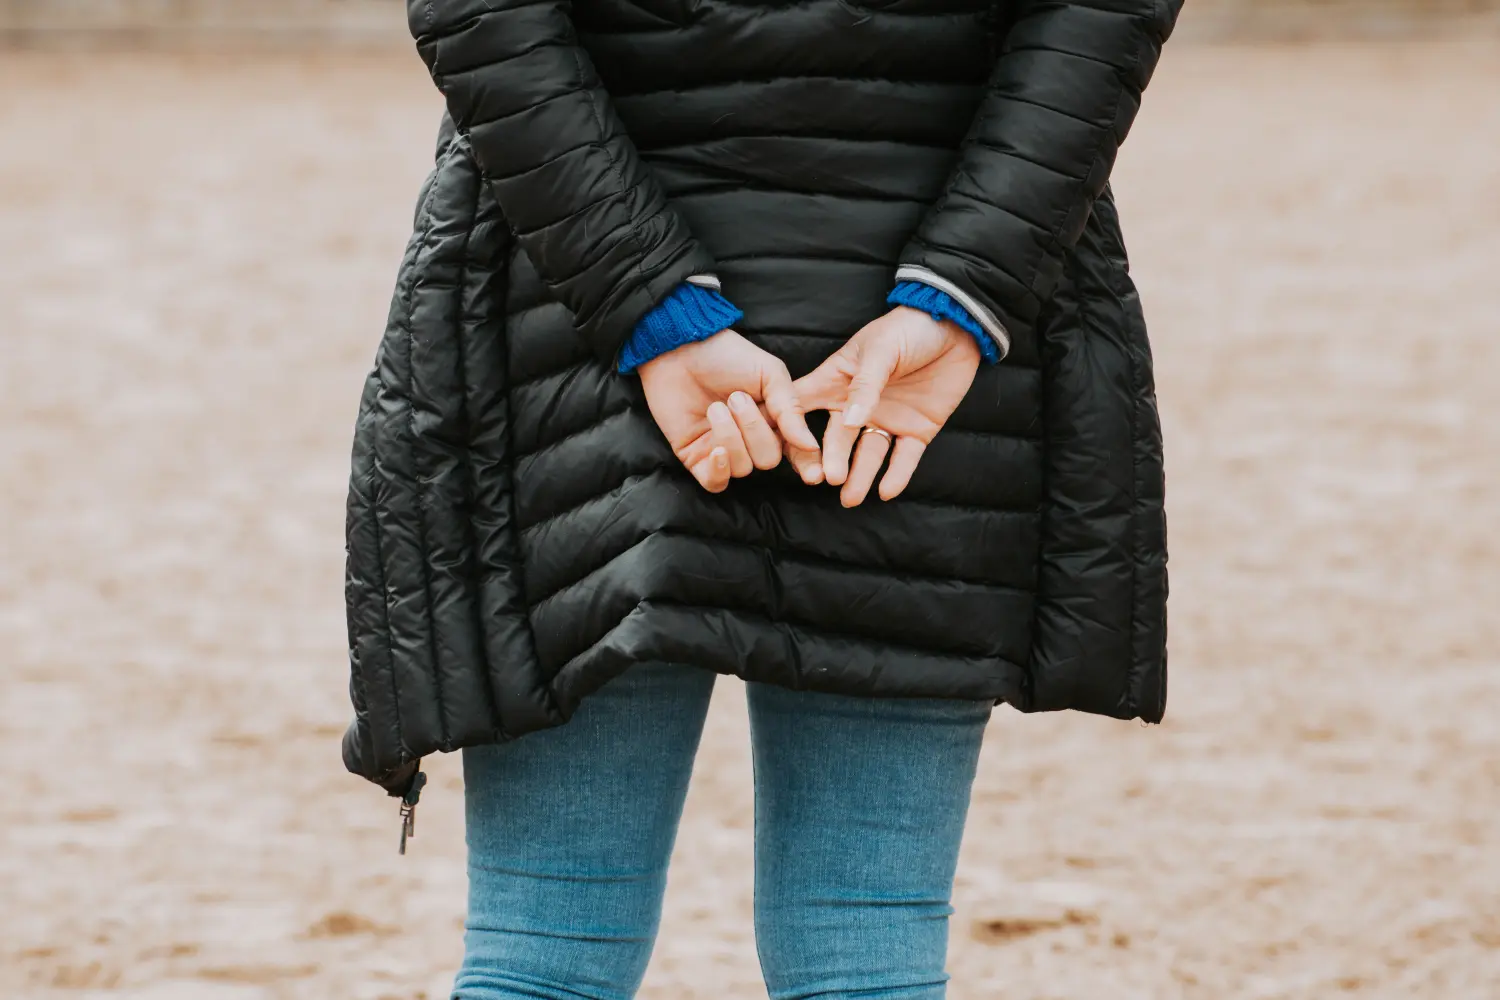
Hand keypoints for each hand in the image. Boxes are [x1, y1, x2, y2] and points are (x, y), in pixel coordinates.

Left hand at [638, 330, 821, 492]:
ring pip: (743, 468)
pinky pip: (716, 483)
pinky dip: (720, 470)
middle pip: (768, 460)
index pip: (796, 452)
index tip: (815, 475)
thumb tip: (809, 446)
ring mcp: (723, 449)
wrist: (680, 348)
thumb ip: (790, 409)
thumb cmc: (726, 355)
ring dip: (731, 436)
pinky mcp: (696, 457)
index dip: (807, 465)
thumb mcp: (770, 373)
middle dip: (754, 430)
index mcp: (774, 419)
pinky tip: (716, 450)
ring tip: (716, 407)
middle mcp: (751, 439)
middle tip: (736, 398)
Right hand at [793, 306, 980, 506]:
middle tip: (824, 479)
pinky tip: (886, 491)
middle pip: (834, 438)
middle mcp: (857, 405)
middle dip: (828, 460)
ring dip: (858, 475)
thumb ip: (865, 386)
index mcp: (838, 380)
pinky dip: (896, 475)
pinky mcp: (916, 430)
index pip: (803, 406)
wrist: (957, 327)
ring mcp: (886, 419)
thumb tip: (848, 421)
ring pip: (867, 453)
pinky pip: (904, 457)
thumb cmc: (909, 328)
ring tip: (850, 497)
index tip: (781, 446)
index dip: (790, 427)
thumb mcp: (881, 349)